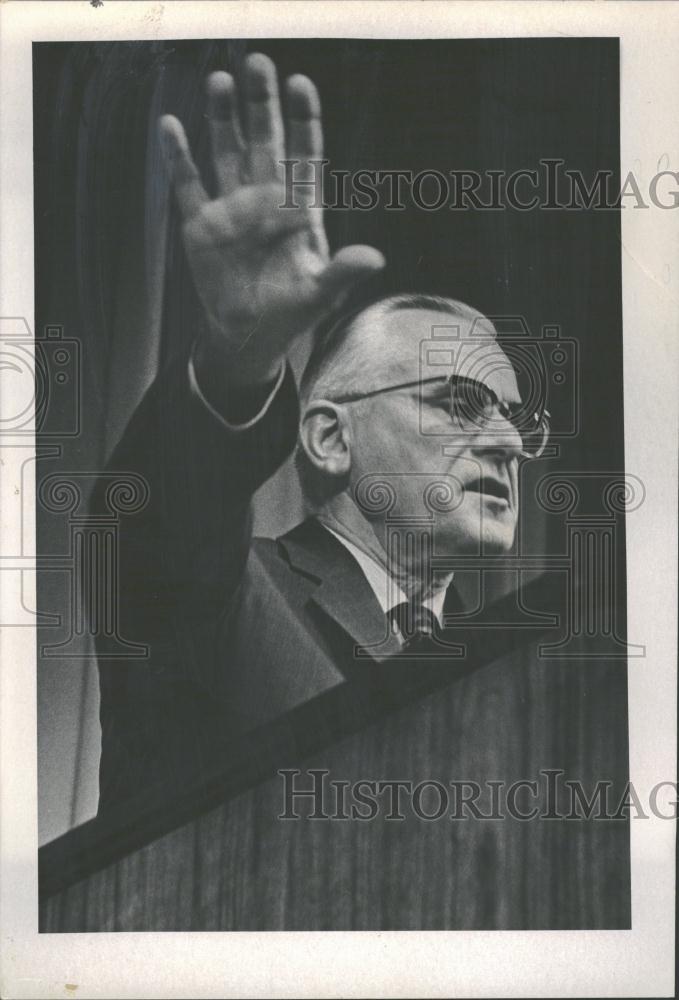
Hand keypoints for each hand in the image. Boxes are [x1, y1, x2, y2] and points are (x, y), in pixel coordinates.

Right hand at [160, 53, 384, 387]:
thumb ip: (343, 272)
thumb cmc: (291, 314)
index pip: (303, 155)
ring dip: (222, 118)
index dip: (302, 120)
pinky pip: (189, 183)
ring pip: (227, 151)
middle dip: (261, 104)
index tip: (301, 85)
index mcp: (298, 210)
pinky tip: (172, 125)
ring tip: (220, 81)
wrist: (248, 337)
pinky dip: (179, 156)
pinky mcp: (202, 225)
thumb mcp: (320, 295)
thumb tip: (375, 258)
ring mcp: (232, 209)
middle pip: (264, 141)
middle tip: (257, 64)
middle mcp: (265, 200)